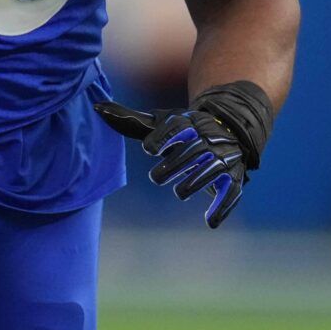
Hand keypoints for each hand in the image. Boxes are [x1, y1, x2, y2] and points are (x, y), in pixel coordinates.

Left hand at [95, 92, 263, 227]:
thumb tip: (97, 107)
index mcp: (187, 123)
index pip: (175, 127)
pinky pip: (231, 192)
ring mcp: (222, 158)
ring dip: (196, 182)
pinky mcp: (233, 177)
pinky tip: (210, 222)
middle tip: (156, 178)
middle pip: (192, 151)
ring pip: (211, 170)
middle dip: (176, 164)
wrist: (229, 128)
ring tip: (180, 192)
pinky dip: (223, 207)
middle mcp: (206, 139)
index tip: (147, 150)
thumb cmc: (183, 130)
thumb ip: (129, 119)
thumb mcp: (159, 122)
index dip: (162, 138)